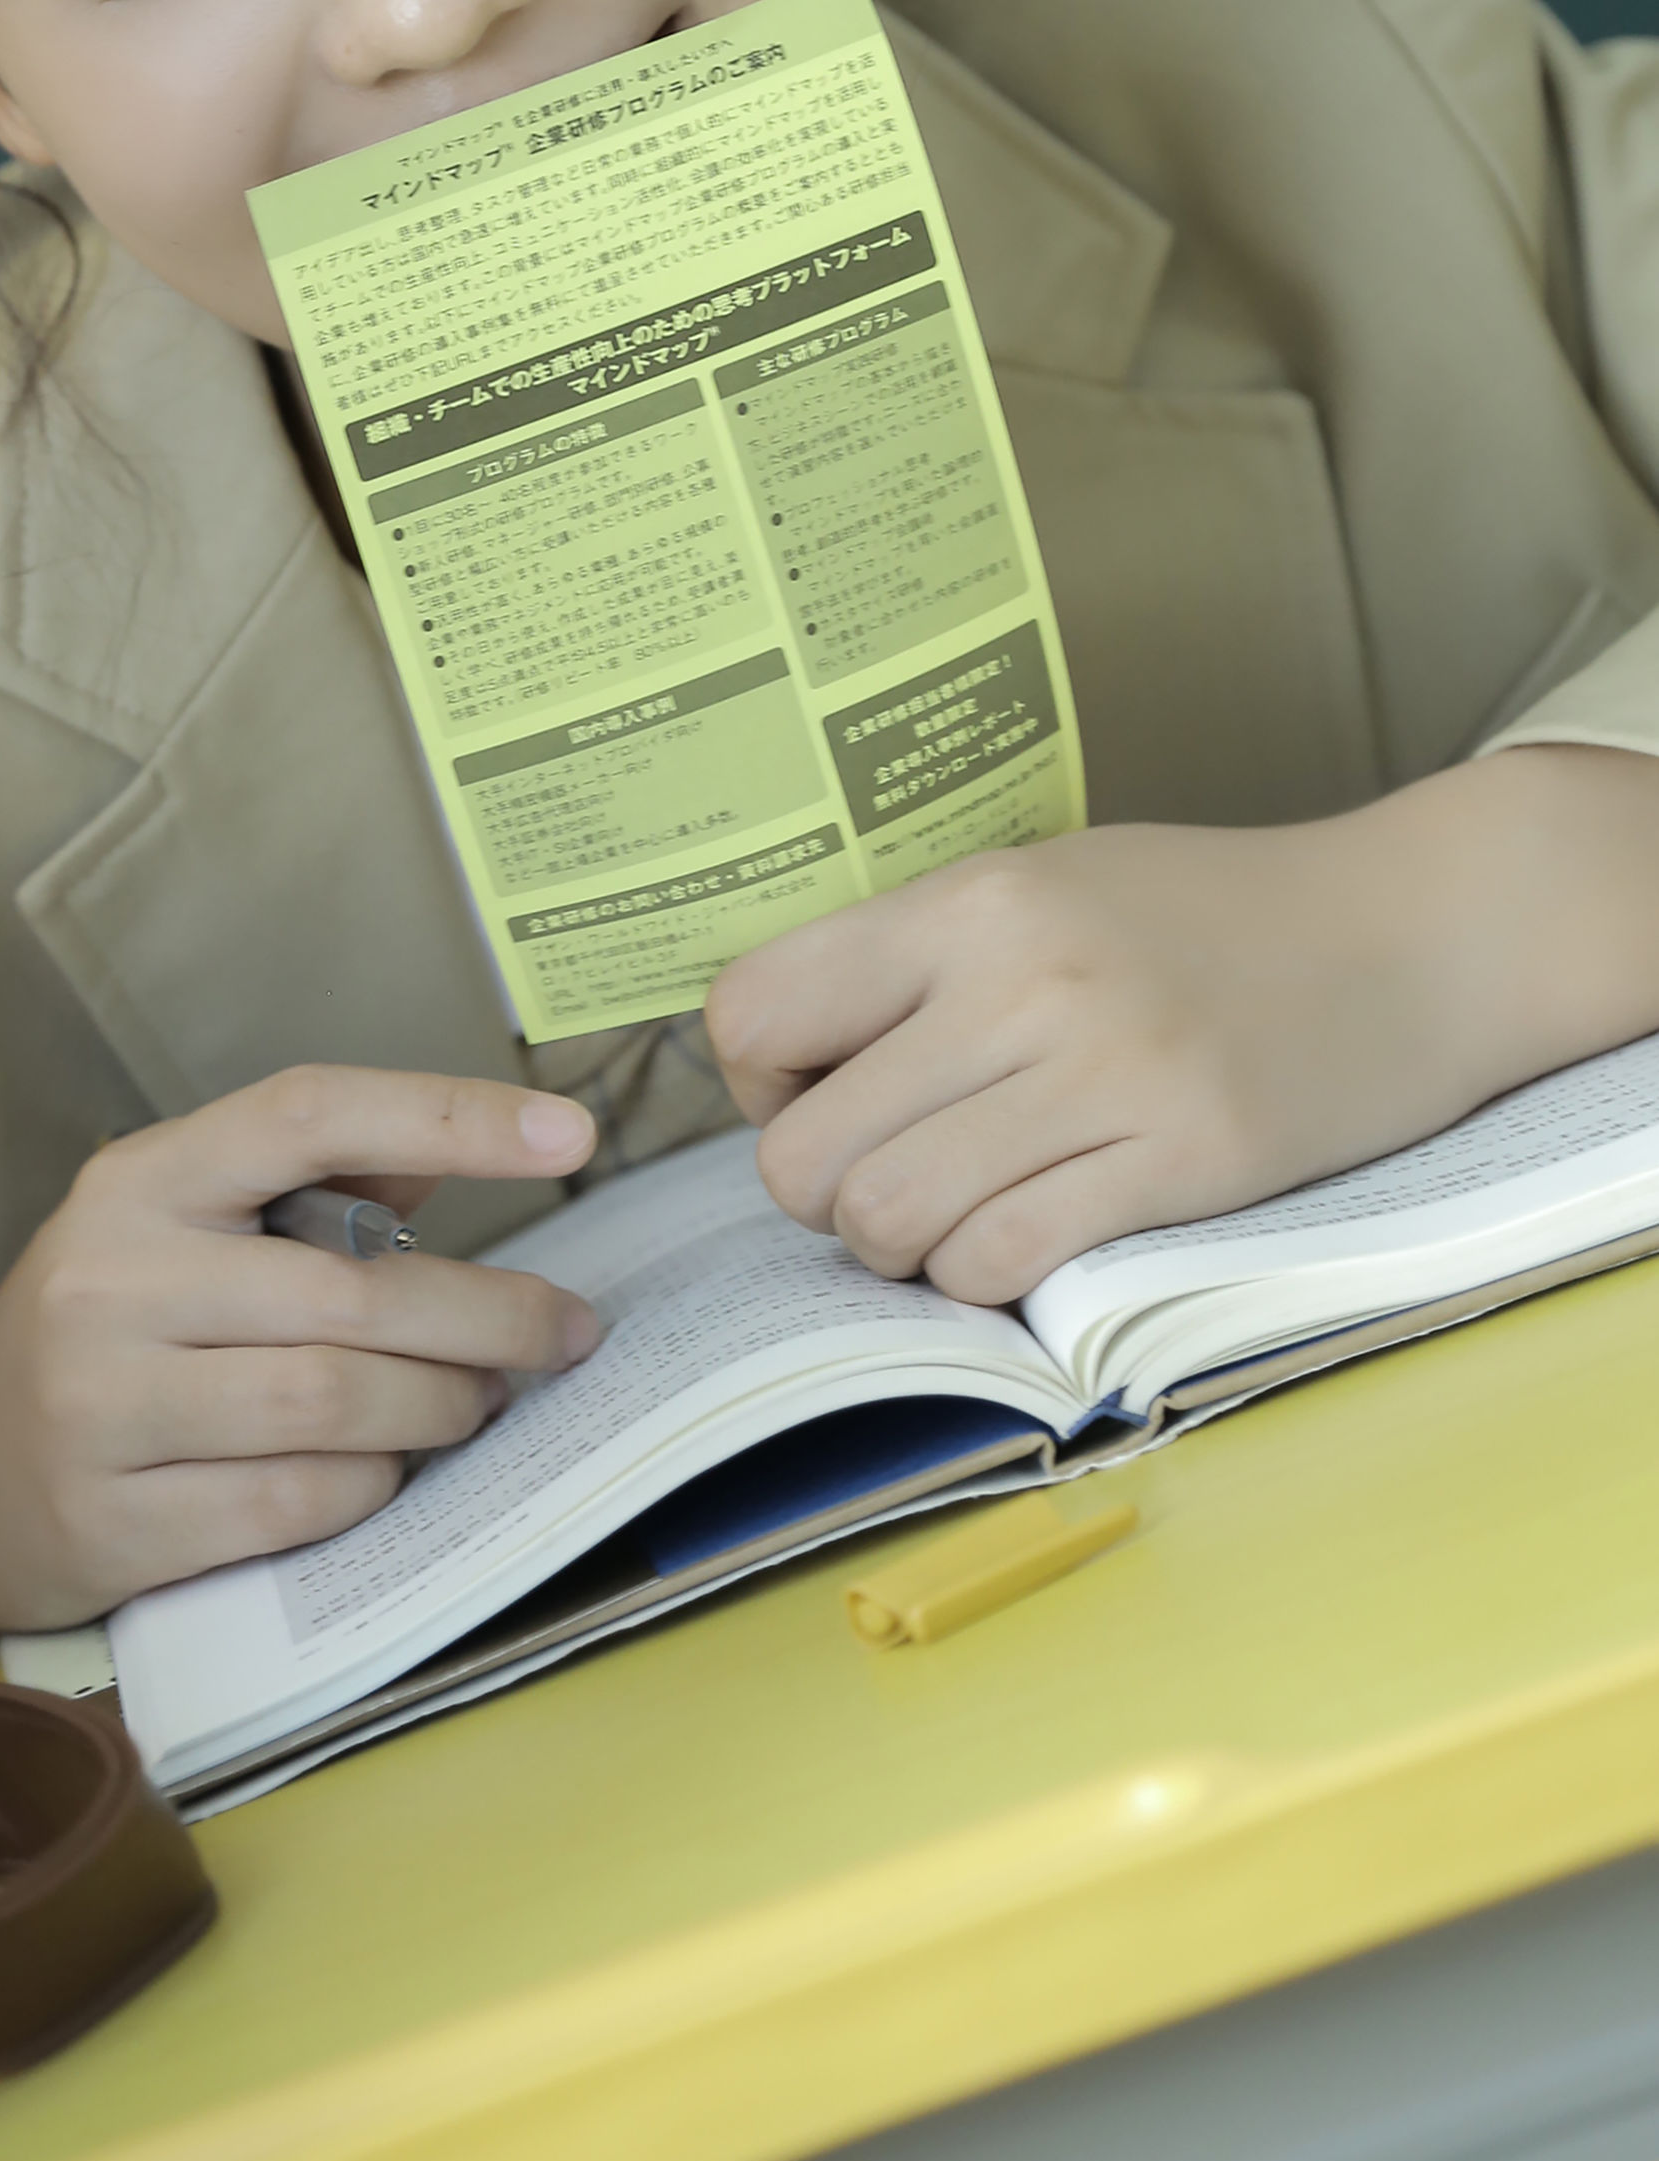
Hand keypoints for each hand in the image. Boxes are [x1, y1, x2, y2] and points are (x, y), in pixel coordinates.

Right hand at [0, 1066, 596, 1643]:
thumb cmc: (103, 1325)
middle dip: (490, 1317)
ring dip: (442, 1409)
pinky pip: (296, 1504)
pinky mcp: (114, 1524)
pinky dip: (373, 1488)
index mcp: (140, 1180)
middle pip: (354, 1292)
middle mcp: (114, 1279)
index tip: (567, 1132)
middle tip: (564, 1332)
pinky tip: (390, 1472)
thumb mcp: (177, 1224)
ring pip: (338, 1405)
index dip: (448, 1114)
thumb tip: (464, 1147)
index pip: (308, 1111)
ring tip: (479, 1403)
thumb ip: (313, 1185)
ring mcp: (105, 1407)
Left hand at [703, 751, 1658, 1308]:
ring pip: (886, 1221)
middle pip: (803, 1153)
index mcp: (969, 902)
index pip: (753, 1011)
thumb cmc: (1208, 914)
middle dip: (820, 1190)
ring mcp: (1102, 1078)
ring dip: (896, 1248)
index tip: (813, 1091)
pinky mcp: (1180, 1164)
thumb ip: (920, 958)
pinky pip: (1000, 1262)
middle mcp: (1018, 983)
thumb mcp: (1045, 883)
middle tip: (886, 1171)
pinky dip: (982, 1277)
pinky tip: (1024, 1237)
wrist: (1407, 936)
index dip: (756, 1081)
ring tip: (952, 1212)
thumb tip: (783, 1053)